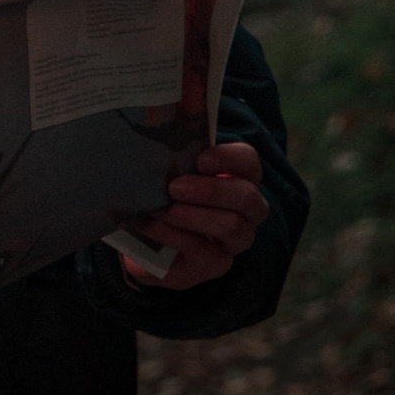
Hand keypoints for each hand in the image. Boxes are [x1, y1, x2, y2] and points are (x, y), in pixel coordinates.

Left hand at [121, 141, 268, 292]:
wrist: (144, 240)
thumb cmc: (163, 196)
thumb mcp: (171, 172)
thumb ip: (178, 156)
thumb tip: (163, 131)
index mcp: (238, 178)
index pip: (249, 162)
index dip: (229, 159)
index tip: (200, 160)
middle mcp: (246, 211)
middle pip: (248, 198)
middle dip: (212, 191)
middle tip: (174, 187)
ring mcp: (234, 241)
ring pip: (232, 226)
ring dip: (192, 215)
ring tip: (160, 208)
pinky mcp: (216, 264)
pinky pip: (202, 249)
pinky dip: (172, 234)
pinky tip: (150, 225)